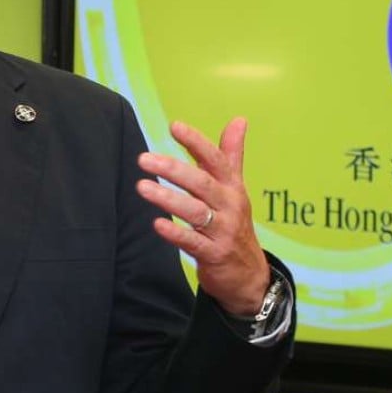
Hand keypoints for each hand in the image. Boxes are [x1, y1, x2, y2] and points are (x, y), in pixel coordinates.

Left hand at [135, 118, 269, 315]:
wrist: (249, 273)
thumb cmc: (234, 222)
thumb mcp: (236, 187)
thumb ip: (231, 154)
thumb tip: (239, 119)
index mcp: (232, 186)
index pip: (215, 159)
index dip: (196, 142)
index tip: (174, 126)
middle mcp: (230, 205)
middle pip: (201, 182)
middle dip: (173, 169)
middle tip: (144, 158)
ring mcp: (223, 230)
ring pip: (195, 211)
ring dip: (167, 198)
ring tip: (142, 187)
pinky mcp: (214, 254)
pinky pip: (192, 242)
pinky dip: (175, 233)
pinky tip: (156, 224)